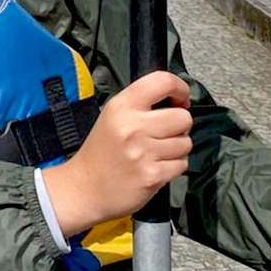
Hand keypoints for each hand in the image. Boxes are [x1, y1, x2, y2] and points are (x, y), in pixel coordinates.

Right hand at [44, 71, 191, 238]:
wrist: (85, 187)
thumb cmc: (101, 152)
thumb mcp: (112, 117)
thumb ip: (140, 105)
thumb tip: (177, 101)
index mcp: (122, 107)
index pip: (163, 82)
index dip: (180, 89)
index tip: (180, 99)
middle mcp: (133, 126)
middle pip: (183, 117)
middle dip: (179, 126)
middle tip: (164, 132)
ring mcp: (143, 152)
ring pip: (186, 142)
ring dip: (177, 148)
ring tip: (157, 152)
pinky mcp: (152, 175)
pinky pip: (182, 164)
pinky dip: (174, 167)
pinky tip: (156, 166)